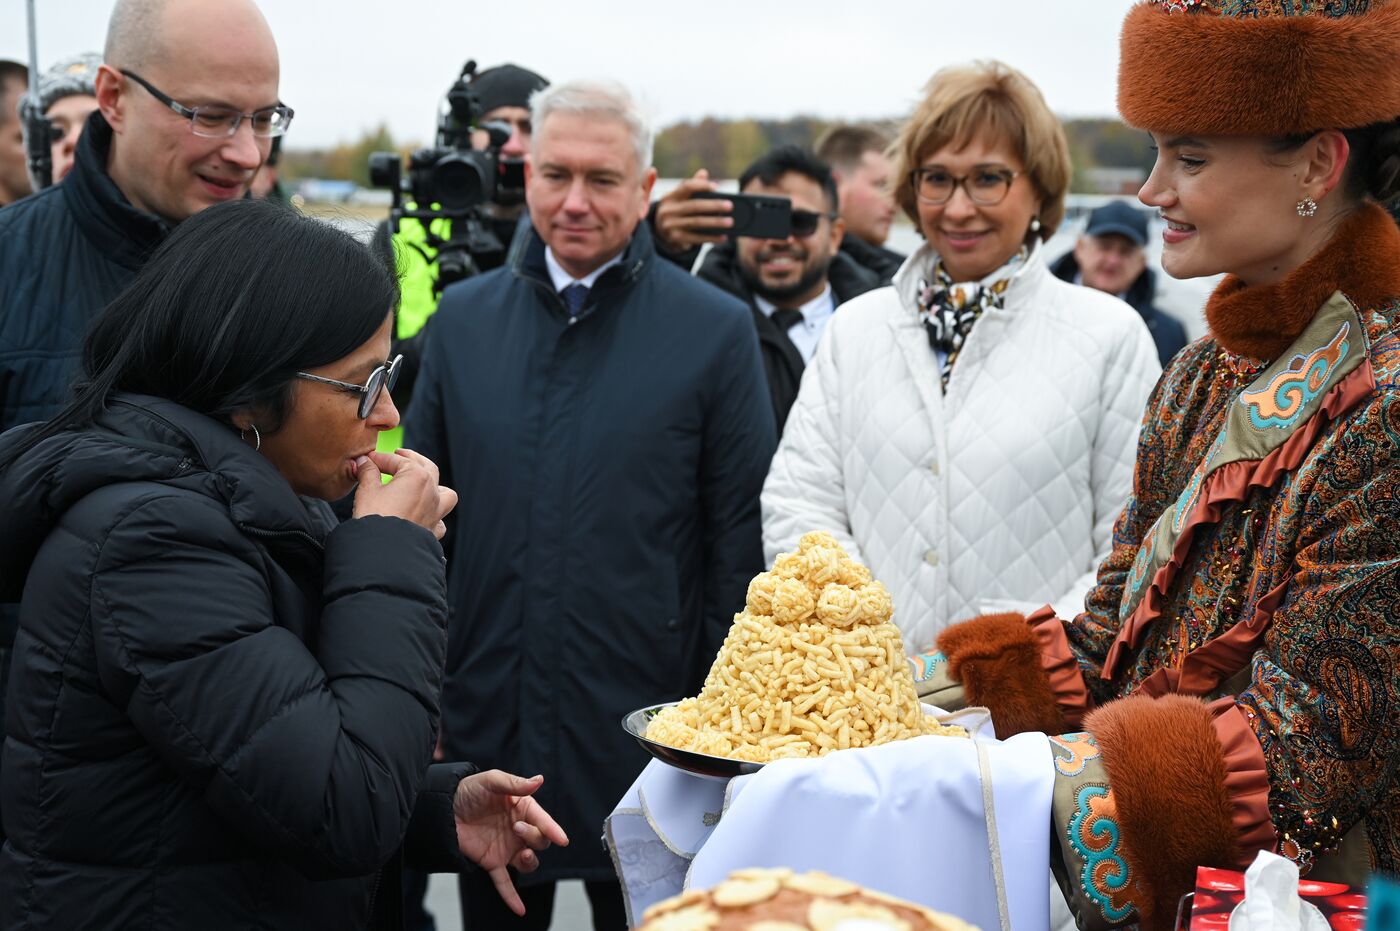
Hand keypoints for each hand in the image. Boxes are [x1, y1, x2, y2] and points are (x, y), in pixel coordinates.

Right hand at [351, 448, 456, 538]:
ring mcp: (436, 513)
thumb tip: (363, 462)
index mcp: (418, 477)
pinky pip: (440, 520)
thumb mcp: (366, 490)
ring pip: (445, 493)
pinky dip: (434, 515)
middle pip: (426, 468)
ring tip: (422, 483)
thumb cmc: (375, 518)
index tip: (368, 459)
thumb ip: (367, 472)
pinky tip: (424, 515)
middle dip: (411, 459)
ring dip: (434, 486)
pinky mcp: (433, 531)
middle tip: (398, 455)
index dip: (380, 458)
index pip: (398, 460)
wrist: (384, 553)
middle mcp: (432, 492)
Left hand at [453, 771, 569, 915]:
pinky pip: (504, 882)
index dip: (553, 829)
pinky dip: (511, 897)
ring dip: (531, 862)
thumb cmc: (469, 790)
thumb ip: (515, 783)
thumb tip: (539, 779)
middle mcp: (518, 830)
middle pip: (540, 841)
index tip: (562, 839)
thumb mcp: (491, 780)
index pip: (542, 820)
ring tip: (523, 855)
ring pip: (529, 862)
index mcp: (522, 808)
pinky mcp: (492, 862)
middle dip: (535, 837)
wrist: (442, 808)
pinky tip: (519, 910)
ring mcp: (507, 848)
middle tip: (517, 828)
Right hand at [653, 168, 732, 251]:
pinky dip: (711, 237)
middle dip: (714, 205)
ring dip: (715, 222)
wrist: (661, 233)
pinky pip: (696, 238)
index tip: (716, 187)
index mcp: (670, 197)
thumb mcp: (680, 198)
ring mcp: (670, 225)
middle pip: (694, 206)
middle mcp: (667, 210)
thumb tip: (703, 173)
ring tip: (730, 222)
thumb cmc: (676, 211)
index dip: (701, 185)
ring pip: (697, 222)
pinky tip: (723, 237)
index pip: (686, 187)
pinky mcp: (675, 238)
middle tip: (730, 206)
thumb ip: (692, 186)